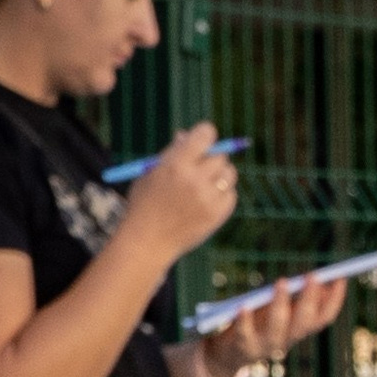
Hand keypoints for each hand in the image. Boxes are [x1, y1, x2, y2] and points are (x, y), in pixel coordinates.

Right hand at [132, 121, 242, 266]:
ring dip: (220, 174)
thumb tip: (187, 135)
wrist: (147, 241)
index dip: (205, 135)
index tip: (202, 141)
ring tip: (206, 182)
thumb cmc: (144, 203)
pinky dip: (223, 194)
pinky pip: (231, 195)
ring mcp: (208, 199)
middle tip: (201, 166)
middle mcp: (195, 179)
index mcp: (177, 163)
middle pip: (220, 155)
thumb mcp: (151, 171)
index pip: (206, 134)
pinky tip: (209, 198)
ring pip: (229, 174)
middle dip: (211, 157)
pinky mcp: (216, 216)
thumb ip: (171, 152)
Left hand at [197, 270, 344, 376]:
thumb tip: (319, 281)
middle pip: (303, 324)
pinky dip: (244, 321)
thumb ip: (297, 298)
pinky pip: (244, 335)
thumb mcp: (279, 310)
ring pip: (277, 330)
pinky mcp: (243, 347)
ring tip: (281, 282)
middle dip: (309, 301)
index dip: (334, 301)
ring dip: (280, 306)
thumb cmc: (257, 324)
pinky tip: (244, 305)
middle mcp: (286, 340)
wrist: (230, 355)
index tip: (340, 278)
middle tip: (312, 276)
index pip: (323, 318)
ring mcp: (265, 346)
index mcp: (298, 330)